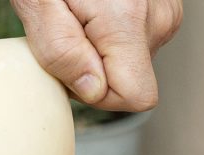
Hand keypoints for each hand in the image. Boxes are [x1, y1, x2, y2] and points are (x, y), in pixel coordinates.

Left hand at [11, 0, 182, 110]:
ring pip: (133, 63)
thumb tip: (93, 91)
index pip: (137, 96)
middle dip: (94, 68)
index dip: (99, 95)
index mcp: (128, 22)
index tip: (71, 67)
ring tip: (79, 14)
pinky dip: (111, 36)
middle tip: (68, 29)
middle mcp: (157, 19)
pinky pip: (138, 43)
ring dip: (100, 51)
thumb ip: (62, 52)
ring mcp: (166, 12)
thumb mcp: (38, 6)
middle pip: (131, 81)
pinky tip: (94, 10)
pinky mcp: (163, 8)